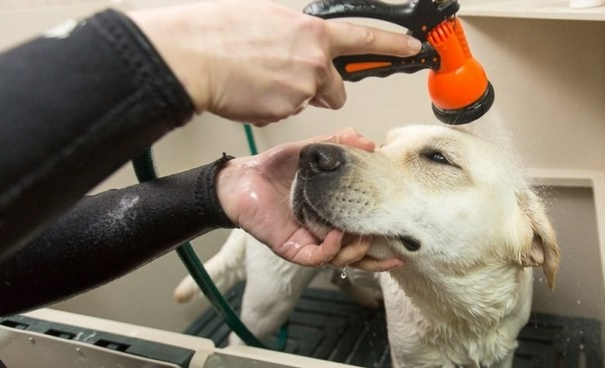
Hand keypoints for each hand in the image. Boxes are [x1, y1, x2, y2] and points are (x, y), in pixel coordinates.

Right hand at [128, 0, 421, 125]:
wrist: (192, 57)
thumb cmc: (219, 33)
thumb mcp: (267, 18)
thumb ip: (295, 33)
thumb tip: (303, 41)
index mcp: (312, 33)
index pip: (366, 37)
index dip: (393, 43)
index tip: (413, 46)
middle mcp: (313, 61)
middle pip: (335, 88)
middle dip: (321, 90)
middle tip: (291, 80)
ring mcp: (301, 89)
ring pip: (306, 101)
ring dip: (290, 96)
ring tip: (258, 80)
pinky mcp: (285, 111)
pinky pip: (284, 112)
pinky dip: (271, 106)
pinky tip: (251, 91)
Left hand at [215, 128, 402, 270]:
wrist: (241, 178)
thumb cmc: (273, 168)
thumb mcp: (311, 153)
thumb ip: (337, 144)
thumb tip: (366, 139)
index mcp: (333, 214)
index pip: (363, 230)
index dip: (383, 233)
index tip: (402, 226)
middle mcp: (324, 232)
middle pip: (358, 254)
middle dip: (376, 251)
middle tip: (388, 235)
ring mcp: (310, 242)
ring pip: (342, 259)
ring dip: (356, 250)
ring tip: (362, 234)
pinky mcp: (293, 248)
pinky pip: (318, 257)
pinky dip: (331, 249)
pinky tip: (336, 234)